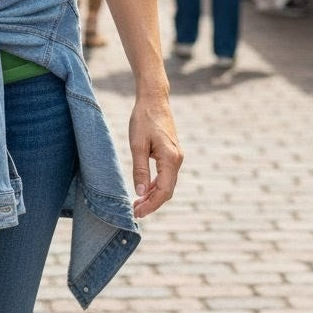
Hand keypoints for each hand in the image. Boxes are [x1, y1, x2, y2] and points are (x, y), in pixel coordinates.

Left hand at [129, 95, 181, 218]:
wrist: (154, 99)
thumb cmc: (143, 119)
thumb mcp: (137, 144)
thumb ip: (140, 170)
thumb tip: (140, 193)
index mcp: (170, 159)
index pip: (163, 191)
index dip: (151, 205)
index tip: (137, 213)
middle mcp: (177, 160)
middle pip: (167, 191)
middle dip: (152, 203)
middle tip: (135, 212)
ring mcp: (176, 156)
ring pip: (167, 184)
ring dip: (153, 195)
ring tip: (137, 203)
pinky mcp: (172, 153)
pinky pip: (166, 175)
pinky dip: (156, 184)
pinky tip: (145, 189)